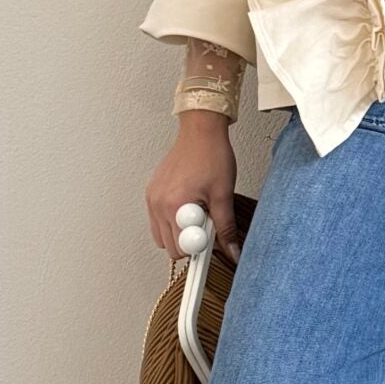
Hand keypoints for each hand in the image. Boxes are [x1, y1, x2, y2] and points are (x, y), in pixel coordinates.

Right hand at [145, 114, 240, 263]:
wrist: (201, 132)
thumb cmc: (211, 156)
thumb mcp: (224, 195)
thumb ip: (226, 229)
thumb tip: (232, 251)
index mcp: (174, 205)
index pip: (182, 248)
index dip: (199, 249)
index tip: (210, 244)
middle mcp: (158, 203)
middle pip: (170, 247)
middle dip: (190, 242)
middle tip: (207, 224)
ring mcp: (152, 199)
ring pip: (162, 237)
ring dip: (181, 233)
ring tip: (198, 214)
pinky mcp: (151, 194)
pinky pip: (158, 221)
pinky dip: (172, 221)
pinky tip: (189, 207)